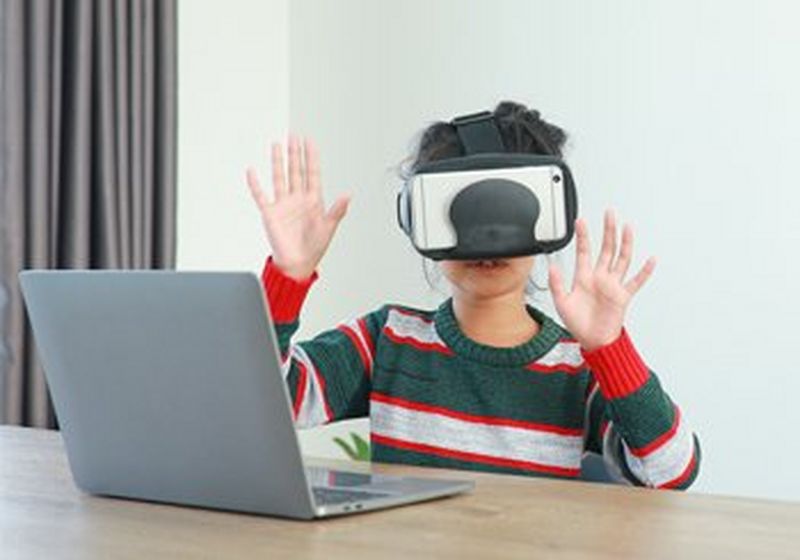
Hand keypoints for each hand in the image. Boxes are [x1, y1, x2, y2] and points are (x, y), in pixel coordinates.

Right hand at [246, 136, 349, 279]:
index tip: (310, 142)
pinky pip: (261, 195)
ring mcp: (283, 205)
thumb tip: (348, 195)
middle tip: (294, 137)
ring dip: (278, 162)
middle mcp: (297, 200)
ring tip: (277, 145)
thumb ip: (337, 210)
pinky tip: (253, 172)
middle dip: (295, 153)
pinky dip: (256, 184)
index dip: (311, 158)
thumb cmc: (313, 248)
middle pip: (296, 171)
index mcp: (313, 201)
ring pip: (280, 177)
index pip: (312, 173)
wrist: (297, 264)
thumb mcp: (329, 228)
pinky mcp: (270, 213)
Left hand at [548, 210, 655, 351]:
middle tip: (609, 214)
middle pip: (606, 249)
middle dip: (607, 231)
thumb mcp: (562, 303)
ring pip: (621, 259)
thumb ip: (557, 284)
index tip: (581, 221)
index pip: (584, 251)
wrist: (594, 341)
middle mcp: (600, 278)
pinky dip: (644, 271)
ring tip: (627, 227)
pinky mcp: (623, 296)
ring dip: (625, 243)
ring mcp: (613, 286)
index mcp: (584, 278)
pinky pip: (636, 281)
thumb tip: (552, 267)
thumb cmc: (578, 324)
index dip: (583, 236)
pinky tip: (650, 260)